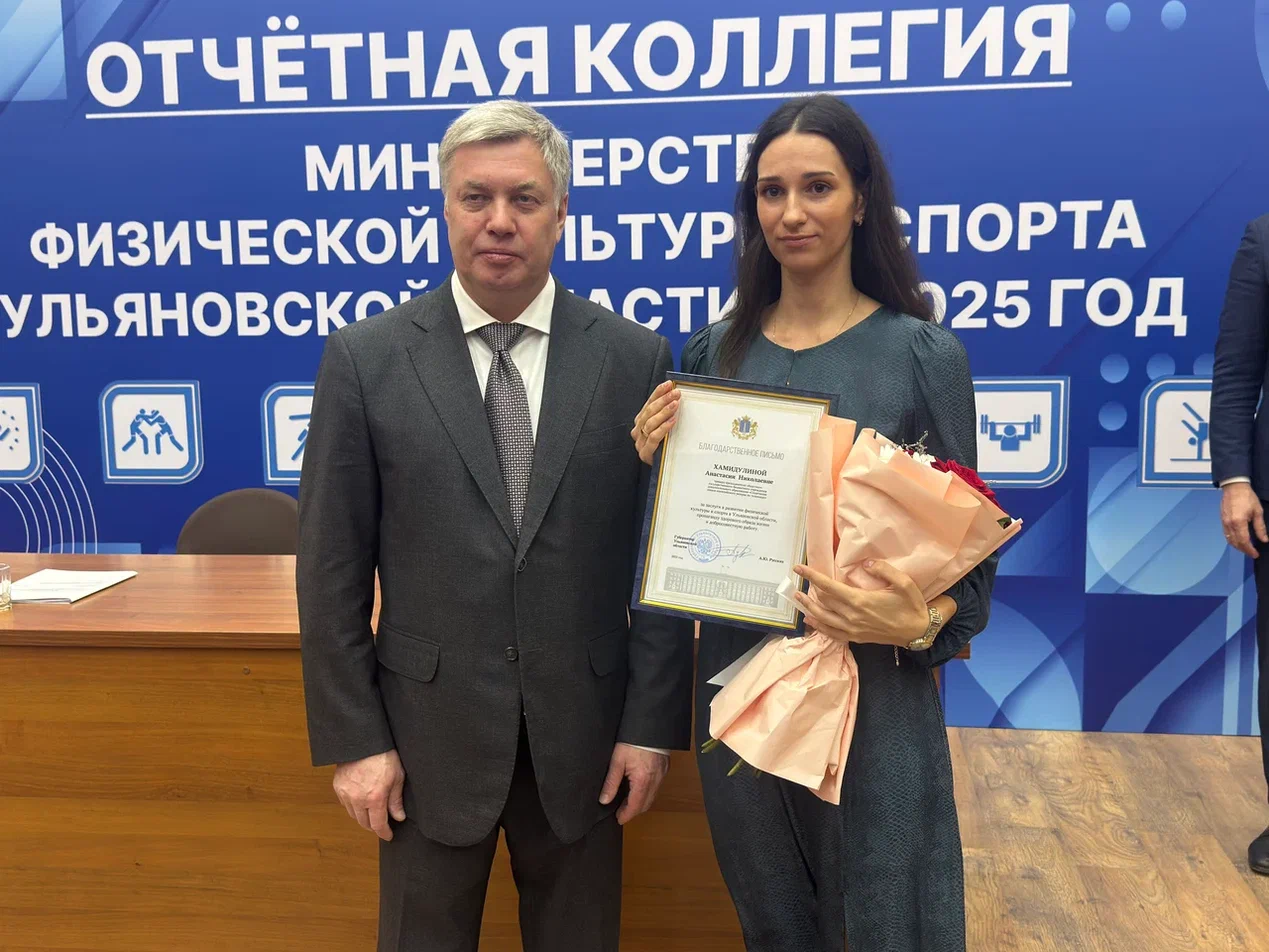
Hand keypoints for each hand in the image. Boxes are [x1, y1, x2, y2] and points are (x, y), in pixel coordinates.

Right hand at [333, 749, 406, 840]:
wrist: (364, 740)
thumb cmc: (384, 755)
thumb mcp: (397, 777)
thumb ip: (396, 800)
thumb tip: (399, 817)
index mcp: (374, 798)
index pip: (378, 825)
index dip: (384, 833)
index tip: (388, 836)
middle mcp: (357, 799)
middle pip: (364, 823)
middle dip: (374, 826)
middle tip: (382, 824)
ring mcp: (345, 793)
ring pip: (353, 815)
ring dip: (363, 817)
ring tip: (372, 812)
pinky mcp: (338, 786)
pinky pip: (345, 803)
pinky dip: (353, 806)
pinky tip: (360, 801)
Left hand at [599, 743, 669, 824]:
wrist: (650, 725)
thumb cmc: (633, 740)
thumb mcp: (617, 760)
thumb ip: (611, 782)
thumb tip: (604, 800)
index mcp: (643, 781)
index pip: (635, 806)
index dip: (626, 815)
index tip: (618, 819)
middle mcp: (655, 781)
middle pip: (645, 804)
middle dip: (633, 811)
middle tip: (620, 811)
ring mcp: (662, 775)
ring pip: (652, 797)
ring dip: (640, 802)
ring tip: (627, 801)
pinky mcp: (664, 768)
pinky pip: (656, 787)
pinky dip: (647, 792)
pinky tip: (638, 788)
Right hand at [631, 380, 679, 464]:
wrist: (664, 471)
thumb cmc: (667, 446)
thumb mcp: (667, 428)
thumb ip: (668, 414)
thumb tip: (677, 396)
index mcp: (641, 422)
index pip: (648, 404)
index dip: (658, 393)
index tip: (669, 384)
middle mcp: (637, 431)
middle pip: (649, 412)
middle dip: (663, 401)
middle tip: (676, 393)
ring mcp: (640, 443)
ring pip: (650, 423)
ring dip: (663, 412)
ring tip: (675, 404)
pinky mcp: (645, 453)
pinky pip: (654, 437)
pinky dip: (663, 428)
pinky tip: (673, 421)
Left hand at [792, 561, 926, 647]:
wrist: (919, 632)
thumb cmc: (911, 606)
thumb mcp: (903, 583)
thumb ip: (884, 570)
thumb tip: (866, 563)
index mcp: (860, 601)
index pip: (828, 587)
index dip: (812, 576)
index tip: (798, 568)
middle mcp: (852, 616)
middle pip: (822, 602)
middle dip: (807, 591)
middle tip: (797, 581)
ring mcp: (853, 629)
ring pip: (823, 618)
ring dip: (809, 608)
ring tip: (798, 599)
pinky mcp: (856, 637)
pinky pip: (832, 633)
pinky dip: (819, 626)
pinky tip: (812, 621)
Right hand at [1222, 483, 1267, 558]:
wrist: (1234, 487)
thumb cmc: (1247, 498)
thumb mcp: (1258, 512)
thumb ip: (1260, 527)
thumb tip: (1264, 539)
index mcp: (1239, 523)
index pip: (1244, 541)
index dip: (1250, 550)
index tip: (1256, 554)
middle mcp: (1229, 525)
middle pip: (1235, 542)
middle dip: (1244, 550)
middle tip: (1252, 553)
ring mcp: (1224, 523)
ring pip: (1229, 540)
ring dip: (1237, 546)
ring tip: (1246, 548)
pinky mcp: (1222, 520)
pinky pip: (1226, 534)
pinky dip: (1232, 540)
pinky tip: (1238, 540)